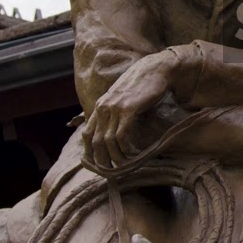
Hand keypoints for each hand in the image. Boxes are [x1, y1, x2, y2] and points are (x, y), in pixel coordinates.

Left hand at [83, 49, 181, 167]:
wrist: (156, 69)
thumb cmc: (142, 86)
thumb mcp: (122, 99)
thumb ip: (115, 113)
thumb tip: (114, 132)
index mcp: (100, 106)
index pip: (86, 135)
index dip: (90, 153)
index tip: (99, 165)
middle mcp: (103, 107)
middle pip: (95, 142)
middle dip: (102, 160)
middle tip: (112, 172)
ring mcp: (114, 108)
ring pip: (107, 141)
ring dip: (115, 158)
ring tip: (124, 166)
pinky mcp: (128, 109)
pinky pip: (121, 135)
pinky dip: (125, 148)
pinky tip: (133, 153)